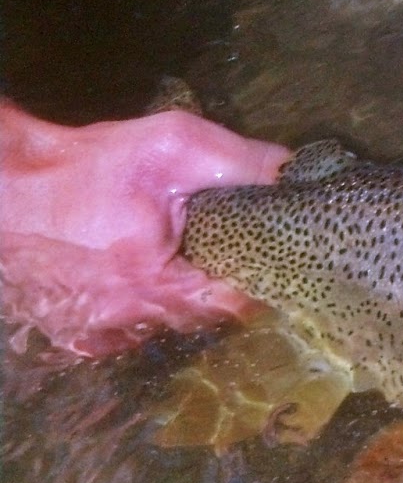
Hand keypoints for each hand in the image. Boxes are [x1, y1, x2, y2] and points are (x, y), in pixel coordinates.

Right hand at [0, 104, 288, 357]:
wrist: (3, 183)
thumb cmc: (87, 165)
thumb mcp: (172, 147)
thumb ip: (239, 163)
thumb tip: (293, 173)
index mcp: (158, 282)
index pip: (240, 303)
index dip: (260, 277)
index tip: (267, 254)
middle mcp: (131, 319)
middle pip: (204, 316)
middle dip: (217, 282)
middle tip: (214, 245)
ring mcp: (101, 334)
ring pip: (167, 325)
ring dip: (178, 295)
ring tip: (171, 255)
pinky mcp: (79, 335)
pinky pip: (129, 333)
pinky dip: (140, 307)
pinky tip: (133, 275)